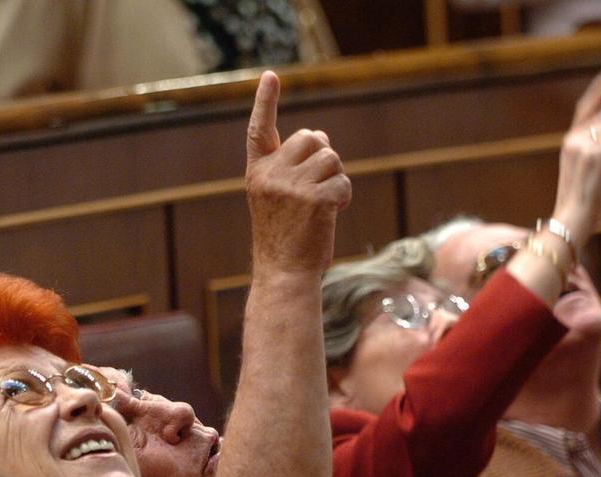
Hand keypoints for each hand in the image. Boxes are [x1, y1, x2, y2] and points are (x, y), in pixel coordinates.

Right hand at [245, 70, 351, 280]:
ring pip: (331, 158)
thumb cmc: (285, 240)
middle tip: (319, 186)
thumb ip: (293, 168)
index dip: (265, 102)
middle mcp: (270, 175)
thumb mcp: (278, 199)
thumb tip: (322, 138)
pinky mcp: (314, 200)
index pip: (259, 130)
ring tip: (323, 205)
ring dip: (336, 179)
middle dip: (324, 156)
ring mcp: (291, 187)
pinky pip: (343, 181)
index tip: (270, 77)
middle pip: (312, 138)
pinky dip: (343, 197)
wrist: (284, 275)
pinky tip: (331, 215)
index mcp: (257, 173)